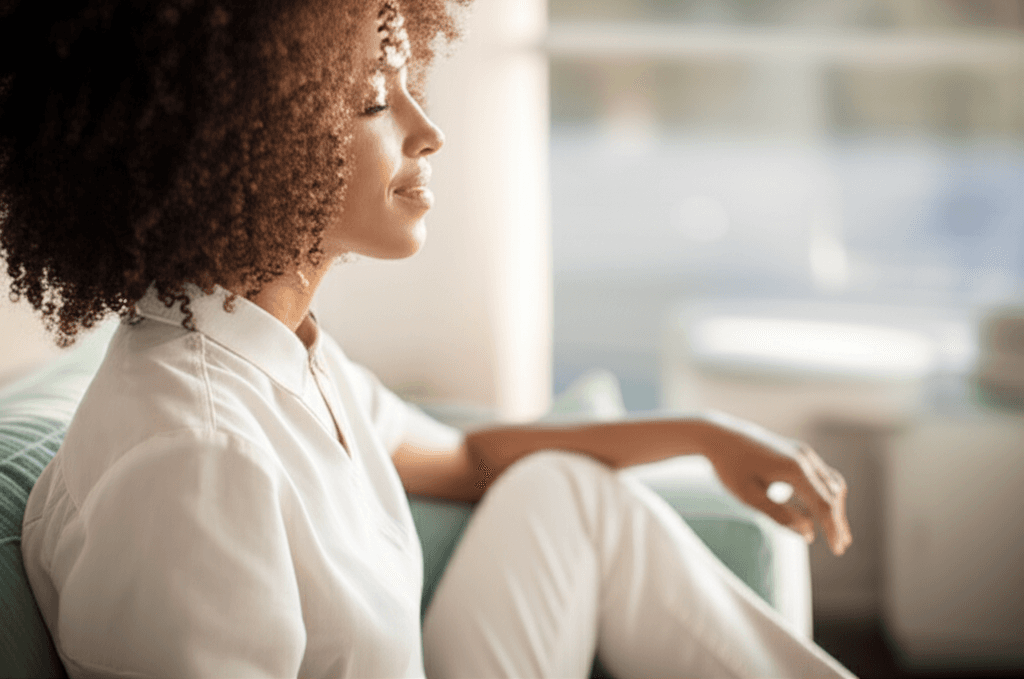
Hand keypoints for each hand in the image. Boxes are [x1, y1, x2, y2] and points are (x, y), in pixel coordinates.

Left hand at [701, 411, 851, 555]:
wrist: (719, 435)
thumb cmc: (730, 467)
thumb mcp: (749, 496)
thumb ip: (779, 514)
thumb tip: (809, 533)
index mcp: (794, 469)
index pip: (823, 504)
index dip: (832, 529)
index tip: (838, 551)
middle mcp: (805, 458)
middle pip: (833, 494)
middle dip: (837, 521)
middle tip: (841, 547)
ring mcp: (803, 453)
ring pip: (831, 484)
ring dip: (834, 508)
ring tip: (835, 532)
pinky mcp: (798, 453)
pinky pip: (820, 476)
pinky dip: (824, 495)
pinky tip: (815, 513)